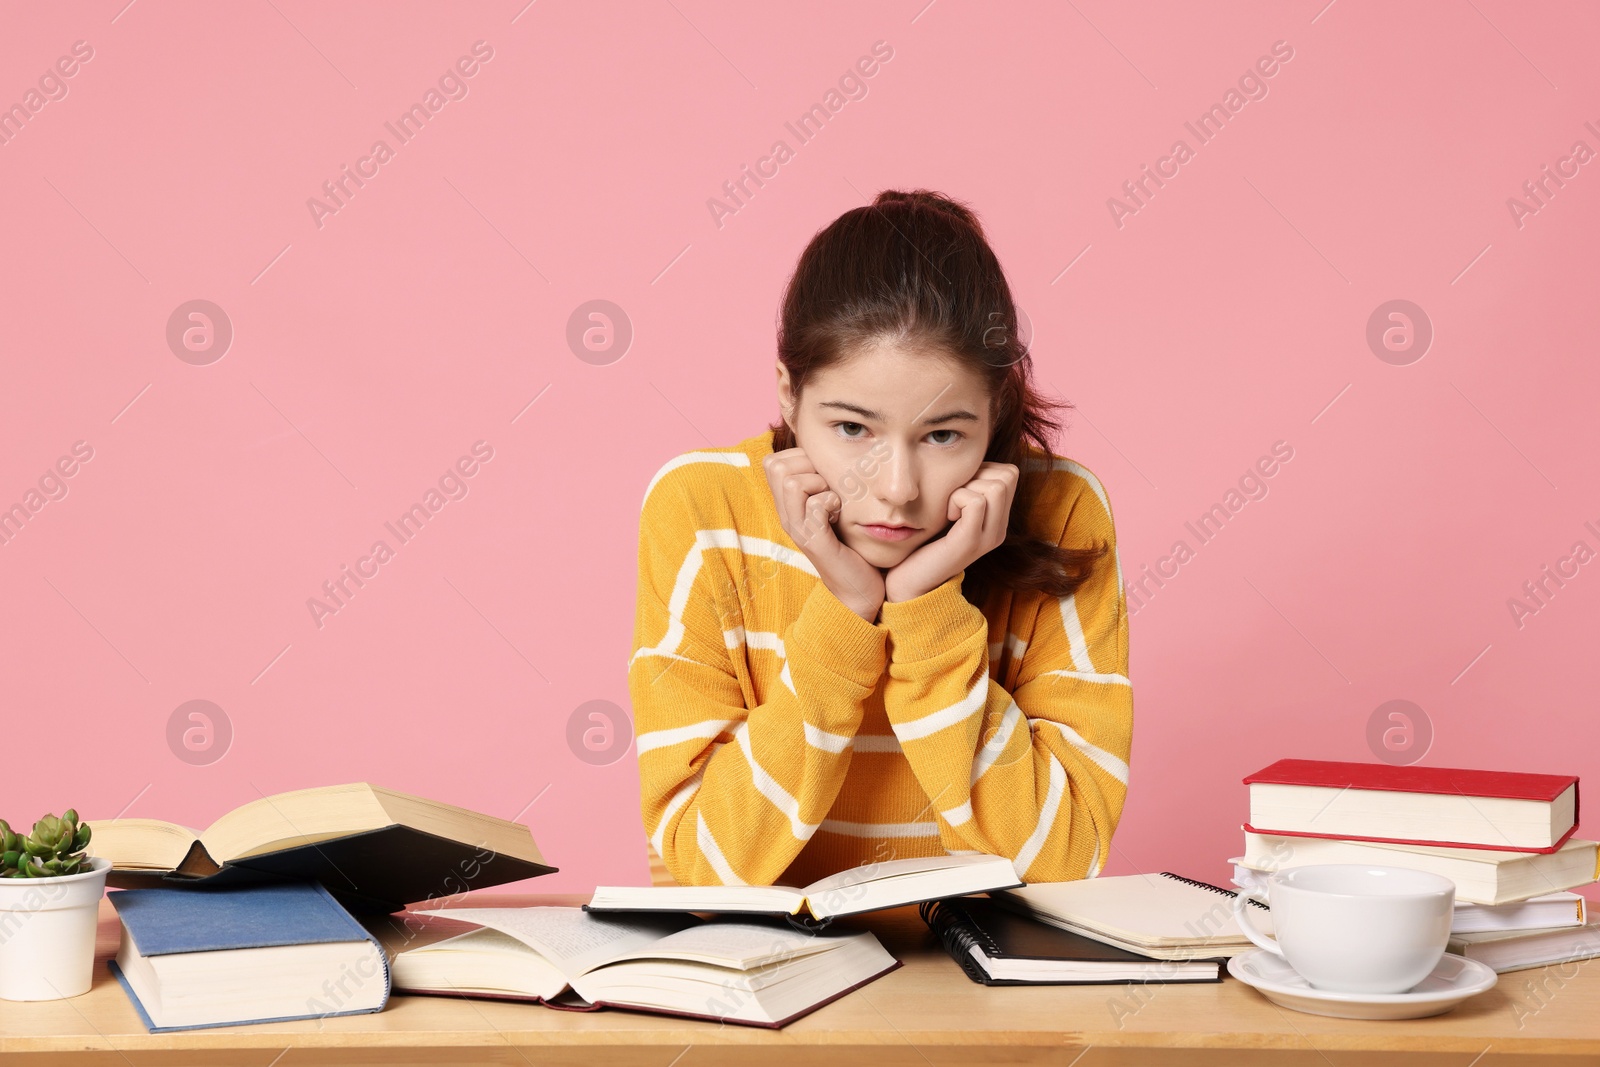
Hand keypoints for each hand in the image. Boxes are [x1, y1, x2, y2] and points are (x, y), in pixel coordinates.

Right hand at [762, 448, 885, 622]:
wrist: (857, 589)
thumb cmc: (848, 545)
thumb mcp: (829, 509)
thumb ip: (821, 485)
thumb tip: (822, 454)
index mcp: (787, 506)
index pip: (773, 461)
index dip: (800, 457)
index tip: (822, 476)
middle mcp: (786, 516)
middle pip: (777, 466)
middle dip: (808, 466)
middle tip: (828, 487)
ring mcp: (799, 530)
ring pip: (793, 484)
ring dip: (821, 484)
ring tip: (834, 501)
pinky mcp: (816, 543)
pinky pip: (815, 507)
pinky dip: (831, 503)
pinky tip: (839, 514)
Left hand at [883, 462, 1017, 602]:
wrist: (910, 580)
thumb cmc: (924, 539)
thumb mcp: (950, 508)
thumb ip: (965, 487)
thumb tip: (967, 457)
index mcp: (998, 520)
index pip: (1010, 472)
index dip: (983, 469)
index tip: (959, 488)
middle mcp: (999, 529)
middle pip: (1008, 475)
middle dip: (976, 475)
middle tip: (954, 496)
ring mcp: (989, 537)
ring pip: (995, 486)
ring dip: (966, 487)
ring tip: (950, 508)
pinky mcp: (971, 542)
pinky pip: (976, 501)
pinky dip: (956, 499)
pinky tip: (946, 516)